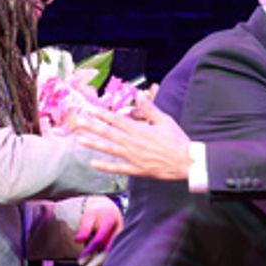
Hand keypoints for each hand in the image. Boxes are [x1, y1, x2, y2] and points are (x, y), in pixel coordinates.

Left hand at [72, 196, 123, 265]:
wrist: (111, 212)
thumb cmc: (97, 215)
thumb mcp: (88, 217)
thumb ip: (84, 228)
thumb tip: (77, 240)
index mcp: (111, 221)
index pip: (100, 239)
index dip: (90, 251)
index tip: (80, 262)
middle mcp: (119, 232)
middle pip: (108, 251)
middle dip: (96, 264)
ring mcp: (123, 240)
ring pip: (114, 257)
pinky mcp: (123, 246)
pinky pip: (117, 258)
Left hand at [76, 92, 192, 179]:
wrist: (187, 162)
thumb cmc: (178, 140)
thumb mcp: (165, 120)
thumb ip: (149, 108)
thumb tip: (139, 95)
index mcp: (140, 130)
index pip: (117, 120)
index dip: (102, 114)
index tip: (90, 109)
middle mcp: (133, 143)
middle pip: (109, 133)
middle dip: (92, 127)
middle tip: (78, 122)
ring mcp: (134, 158)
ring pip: (110, 150)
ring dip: (94, 144)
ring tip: (80, 140)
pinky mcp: (137, 170)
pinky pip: (118, 168)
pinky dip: (105, 166)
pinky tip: (93, 163)